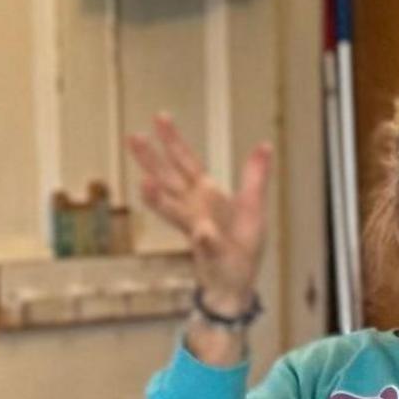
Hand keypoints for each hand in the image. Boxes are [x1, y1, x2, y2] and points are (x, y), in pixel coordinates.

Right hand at [123, 114, 272, 317]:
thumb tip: (264, 145)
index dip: (173, 140)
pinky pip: (207, 243)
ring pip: (173, 211)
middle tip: (134, 138)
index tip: (159, 117)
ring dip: (158, 199)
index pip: (185, 162)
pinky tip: (203, 232)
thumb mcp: (254, 205)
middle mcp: (193, 209)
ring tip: (144, 184)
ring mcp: (196, 230)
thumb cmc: (240, 244)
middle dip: (152, 160)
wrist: (237, 281)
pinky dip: (205, 238)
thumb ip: (256, 175)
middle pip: (169, 179)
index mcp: (205, 194)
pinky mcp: (209, 252)